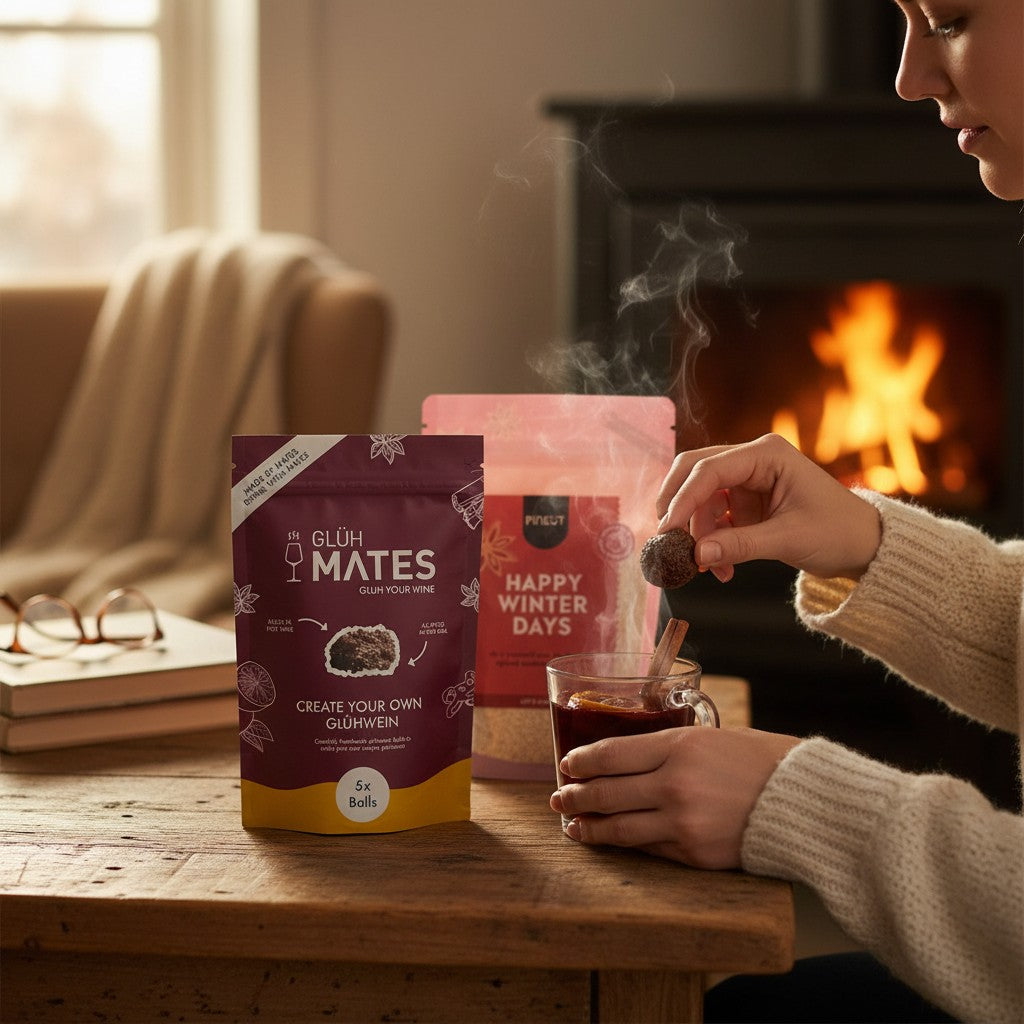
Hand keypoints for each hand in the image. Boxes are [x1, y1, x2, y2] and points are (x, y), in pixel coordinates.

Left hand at [549, 727, 799, 868]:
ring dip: (589, 827)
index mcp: (678, 747)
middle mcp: (673, 785)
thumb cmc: (759, 760)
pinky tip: (610, 841)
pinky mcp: (693, 854)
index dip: (581, 762)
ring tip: (572, 825)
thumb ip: (667, 748)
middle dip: (575, 796)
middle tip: (558, 798)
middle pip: (607, 792)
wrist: (803, 801)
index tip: (566, 766)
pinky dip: (624, 845)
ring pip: (619, 828)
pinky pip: (647, 849)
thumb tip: (624, 758)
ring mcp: (682, 823)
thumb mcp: (708, 736)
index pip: (611, 755)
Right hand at [657, 433, 881, 582]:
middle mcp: (753, 459)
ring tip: (708, 568)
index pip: (709, 469)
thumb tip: (697, 554)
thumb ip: (740, 544)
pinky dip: (711, 540)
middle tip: (667, 539)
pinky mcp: (746, 500)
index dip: (683, 500)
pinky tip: (719, 566)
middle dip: (678, 507)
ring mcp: (748, 479)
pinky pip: (714, 516)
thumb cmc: (839, 532)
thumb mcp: (789, 539)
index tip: (667, 531)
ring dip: (698, 533)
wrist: (865, 544)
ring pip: (700, 498)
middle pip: (694, 472)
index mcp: (767, 454)